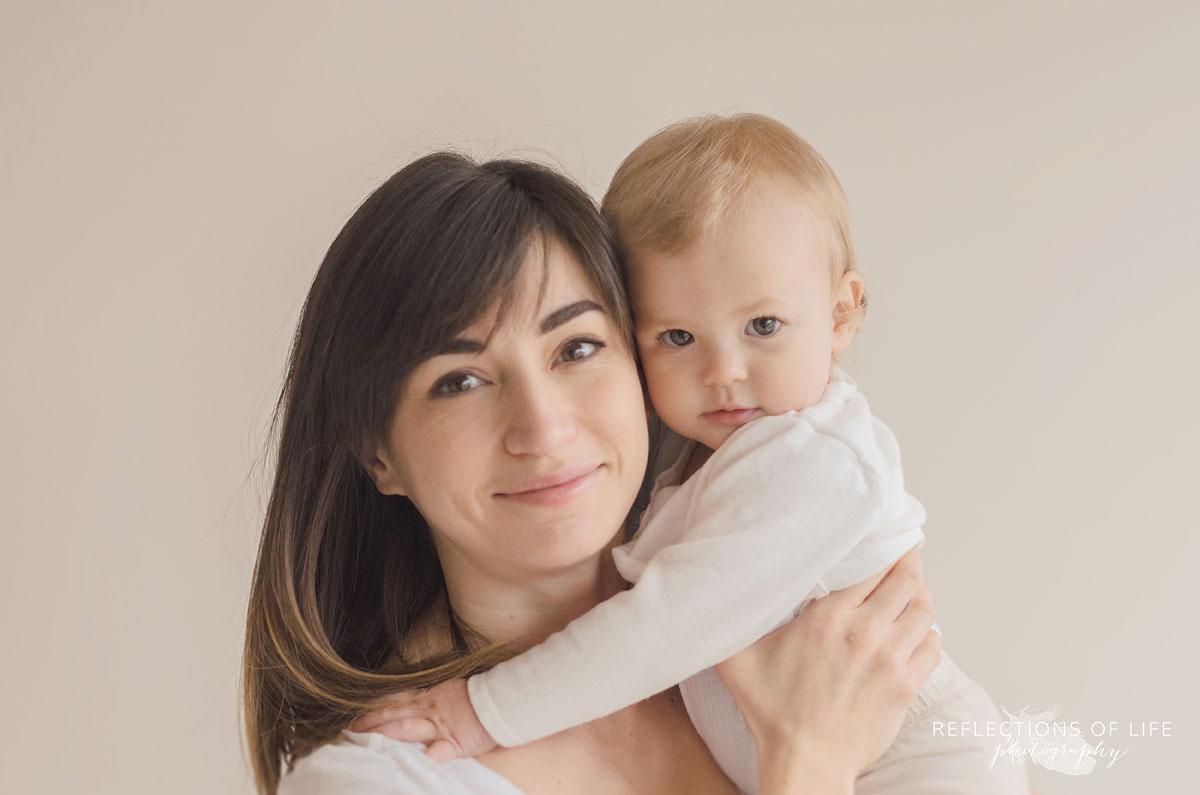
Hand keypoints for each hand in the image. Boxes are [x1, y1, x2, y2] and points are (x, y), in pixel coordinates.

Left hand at [348, 678, 497, 762]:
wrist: (502, 700)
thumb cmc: (479, 697)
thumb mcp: (450, 690)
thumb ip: (430, 697)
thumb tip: (410, 701)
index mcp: (428, 697)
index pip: (394, 701)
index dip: (373, 708)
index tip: (355, 715)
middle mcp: (429, 710)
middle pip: (392, 714)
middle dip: (369, 723)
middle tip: (347, 730)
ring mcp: (440, 726)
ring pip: (405, 729)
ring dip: (383, 737)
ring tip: (364, 744)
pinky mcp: (454, 742)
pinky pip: (437, 752)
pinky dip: (424, 758)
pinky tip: (410, 765)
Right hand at [715, 548, 940, 793]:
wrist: (806, 761)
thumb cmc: (772, 712)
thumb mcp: (737, 661)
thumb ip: (730, 621)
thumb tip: (714, 591)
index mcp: (827, 619)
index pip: (871, 567)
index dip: (881, 549)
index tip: (882, 540)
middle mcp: (864, 632)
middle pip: (906, 579)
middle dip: (909, 562)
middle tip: (905, 554)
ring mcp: (890, 660)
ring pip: (924, 610)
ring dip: (921, 596)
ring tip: (911, 592)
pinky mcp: (905, 686)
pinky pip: (933, 646)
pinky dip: (927, 634)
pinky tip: (915, 633)